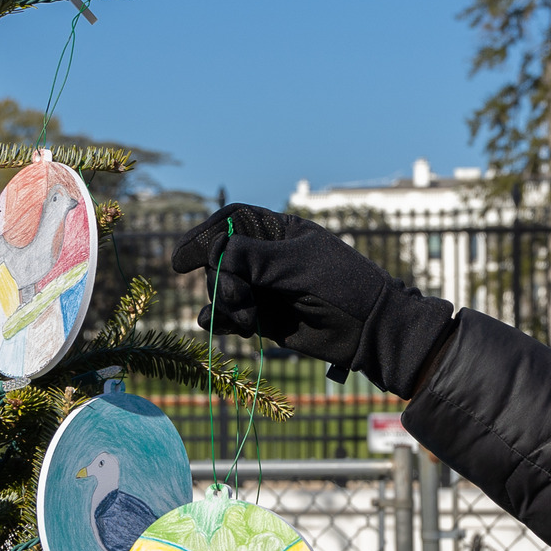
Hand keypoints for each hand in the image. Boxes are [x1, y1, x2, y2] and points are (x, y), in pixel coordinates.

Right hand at [172, 205, 455, 395]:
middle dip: (220, 280)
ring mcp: (262, 287)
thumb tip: (216, 251)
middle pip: (219, 258)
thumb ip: (255, 257)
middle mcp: (266, 257)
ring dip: (224, 303)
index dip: (205, 234)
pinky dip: (221, 320)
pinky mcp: (261, 317)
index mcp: (279, 232)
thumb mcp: (299, 265)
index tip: (182, 258)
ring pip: (220, 289)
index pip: (232, 221)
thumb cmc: (343, 286)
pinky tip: (224, 326)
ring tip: (248, 320)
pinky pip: (228, 315)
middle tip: (241, 298)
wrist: (369, 330)